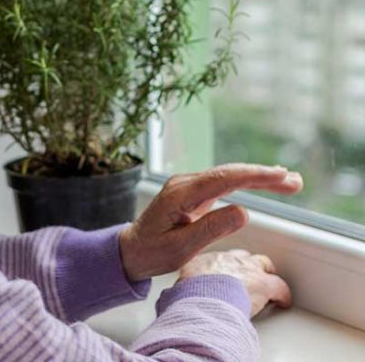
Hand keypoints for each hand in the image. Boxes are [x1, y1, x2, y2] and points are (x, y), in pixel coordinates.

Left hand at [119, 163, 302, 281]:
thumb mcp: (181, 248)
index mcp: (180, 194)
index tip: (280, 176)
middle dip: (264, 175)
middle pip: (229, 173)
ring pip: (228, 176)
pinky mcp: (192, 193)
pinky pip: (222, 182)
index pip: (223, 179)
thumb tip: (244, 211)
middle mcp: (184, 184)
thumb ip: (211, 229)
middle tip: (295, 182)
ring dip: (258, 177)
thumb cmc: (151, 252)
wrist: (130, 250)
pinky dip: (245, 181)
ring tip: (290, 181)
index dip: (254, 176)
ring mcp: (187, 186)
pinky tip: (264, 180)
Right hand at [180, 250, 291, 316]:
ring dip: (265, 273)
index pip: (220, 258)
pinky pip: (280, 287)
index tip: (225, 274)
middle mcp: (228, 259)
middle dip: (247, 264)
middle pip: (243, 256)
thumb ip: (183, 286)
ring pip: (263, 264)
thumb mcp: (180, 285)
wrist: (203, 299)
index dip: (225, 266)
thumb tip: (174, 295)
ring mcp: (248, 269)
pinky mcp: (264, 284)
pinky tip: (283, 301)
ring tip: (267, 283)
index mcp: (206, 259)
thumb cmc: (189, 296)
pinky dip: (282, 294)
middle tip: (249, 275)